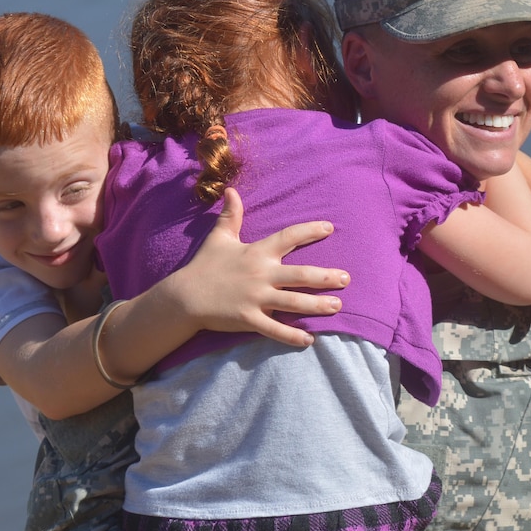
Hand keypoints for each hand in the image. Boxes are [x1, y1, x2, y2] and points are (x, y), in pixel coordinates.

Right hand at [167, 187, 348, 346]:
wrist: (184, 296)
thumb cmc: (204, 266)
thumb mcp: (219, 237)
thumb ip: (231, 215)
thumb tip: (231, 190)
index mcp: (257, 252)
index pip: (288, 237)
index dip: (310, 231)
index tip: (329, 228)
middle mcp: (260, 275)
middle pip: (301, 275)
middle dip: (326, 277)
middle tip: (346, 279)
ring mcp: (255, 299)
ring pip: (294, 303)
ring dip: (318, 305)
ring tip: (337, 306)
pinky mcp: (248, 320)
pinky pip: (275, 330)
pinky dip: (293, 337)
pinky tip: (310, 340)